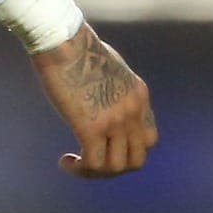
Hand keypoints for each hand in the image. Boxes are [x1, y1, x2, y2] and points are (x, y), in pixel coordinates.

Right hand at [30, 22, 156, 178]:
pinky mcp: (92, 126)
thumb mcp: (111, 67)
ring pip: (116, 167)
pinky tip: (66, 160)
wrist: (63, 40)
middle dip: (115, 168)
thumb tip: (104, 101)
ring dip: (95, 172)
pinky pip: (94, 164)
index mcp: (139, 94)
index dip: (128, 150)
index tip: (107, 147)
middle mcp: (133, 110)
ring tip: (76, 163)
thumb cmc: (79, 48)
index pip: (149, 138)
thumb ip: (116, 87)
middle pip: (137, 159)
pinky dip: (80, 169)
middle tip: (93, 161)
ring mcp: (115, 120)